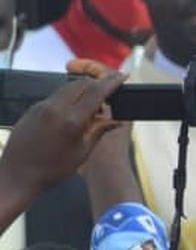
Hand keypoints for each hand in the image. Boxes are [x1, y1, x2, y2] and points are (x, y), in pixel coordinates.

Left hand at [0, 70, 124, 204]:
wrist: (18, 175)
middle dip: (97, 84)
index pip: (96, 92)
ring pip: (67, 88)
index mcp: (71, 120)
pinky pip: (55, 97)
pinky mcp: (32, 110)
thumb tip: (117, 121)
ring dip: (82, 92)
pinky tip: (71, 116)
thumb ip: (99, 132)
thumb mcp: (82, 152)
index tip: (122, 75)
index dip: (112, 82)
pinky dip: (68, 99)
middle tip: (107, 96)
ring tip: (89, 111)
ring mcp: (41, 107)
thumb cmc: (52, 169)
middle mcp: (55, 109)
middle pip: (81, 83)